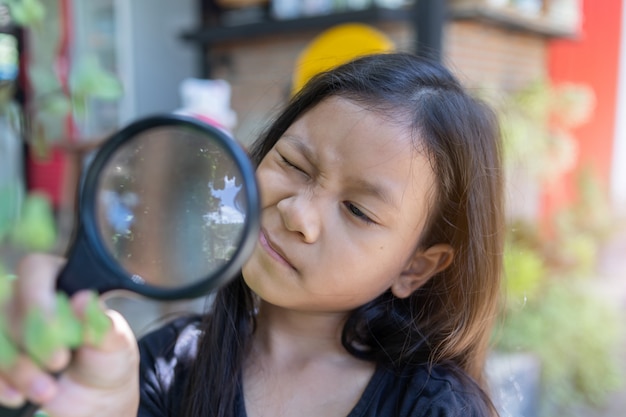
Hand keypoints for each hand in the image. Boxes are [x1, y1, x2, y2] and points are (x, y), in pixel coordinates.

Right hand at [0, 254, 139, 416]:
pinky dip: (1, 382)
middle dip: (32, 340)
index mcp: (63, 282)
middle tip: (59, 362)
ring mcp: (10, 327)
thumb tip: (83, 299)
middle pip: (8, 305)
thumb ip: (102, 322)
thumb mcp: (114, 342)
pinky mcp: (2, 353)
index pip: (35, 270)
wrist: (97, 396)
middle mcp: (30, 298)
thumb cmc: (107, 358)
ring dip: (17, 366)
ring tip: (48, 389)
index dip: (38, 299)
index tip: (56, 331)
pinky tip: (19, 395)